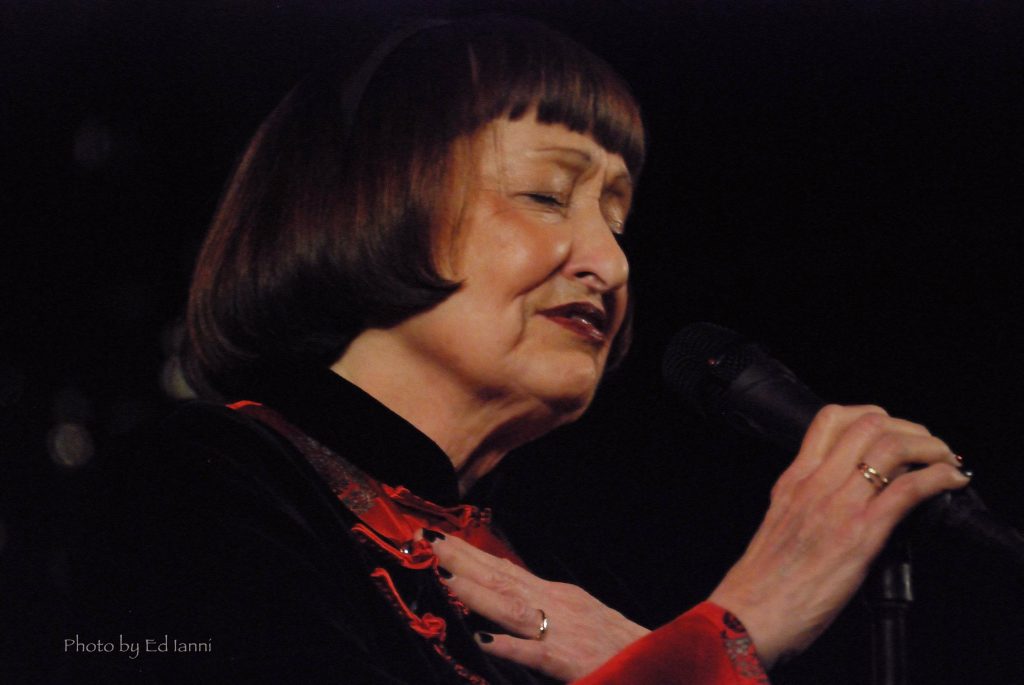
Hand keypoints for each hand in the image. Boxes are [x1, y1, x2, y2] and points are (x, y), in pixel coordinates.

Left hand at [426, 532, 649, 681]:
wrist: (668, 665)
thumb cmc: (620, 648)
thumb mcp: (579, 620)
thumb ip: (543, 609)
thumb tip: (503, 600)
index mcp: (559, 595)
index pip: (505, 570)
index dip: (470, 554)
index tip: (438, 539)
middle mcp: (559, 605)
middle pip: (501, 579)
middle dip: (462, 560)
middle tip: (425, 540)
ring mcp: (564, 633)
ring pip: (512, 609)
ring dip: (476, 592)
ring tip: (443, 577)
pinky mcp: (571, 663)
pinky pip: (535, 654)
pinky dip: (509, 646)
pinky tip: (483, 640)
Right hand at [709, 405, 970, 667]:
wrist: (750, 612)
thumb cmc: (765, 580)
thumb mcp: (780, 524)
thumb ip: (808, 504)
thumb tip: (845, 501)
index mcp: (793, 479)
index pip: (830, 419)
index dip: (870, 415)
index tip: (890, 431)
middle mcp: (815, 483)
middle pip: (868, 424)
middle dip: (908, 428)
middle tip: (927, 446)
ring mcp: (838, 505)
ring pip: (891, 447)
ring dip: (929, 447)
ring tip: (944, 459)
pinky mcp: (861, 534)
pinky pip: (908, 489)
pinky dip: (938, 478)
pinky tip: (951, 480)